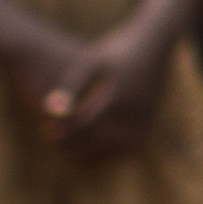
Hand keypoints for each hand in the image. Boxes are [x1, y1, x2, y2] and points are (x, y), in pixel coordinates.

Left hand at [40, 23, 170, 160]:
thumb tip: (47, 111)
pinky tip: (87, 147)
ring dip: (87, 156)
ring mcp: (145, 125)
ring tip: (67, 147)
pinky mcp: (148, 131)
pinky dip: (103, 155)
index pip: (83, 124)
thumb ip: (69, 86)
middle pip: (96, 144)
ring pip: (111, 155)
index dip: (62, 130)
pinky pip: (122, 154)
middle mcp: (135, 115)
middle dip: (71, 146)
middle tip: (53, 141)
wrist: (155, 48)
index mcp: (118, 97)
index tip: (47, 129)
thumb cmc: (115, 52)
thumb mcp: (91, 62)